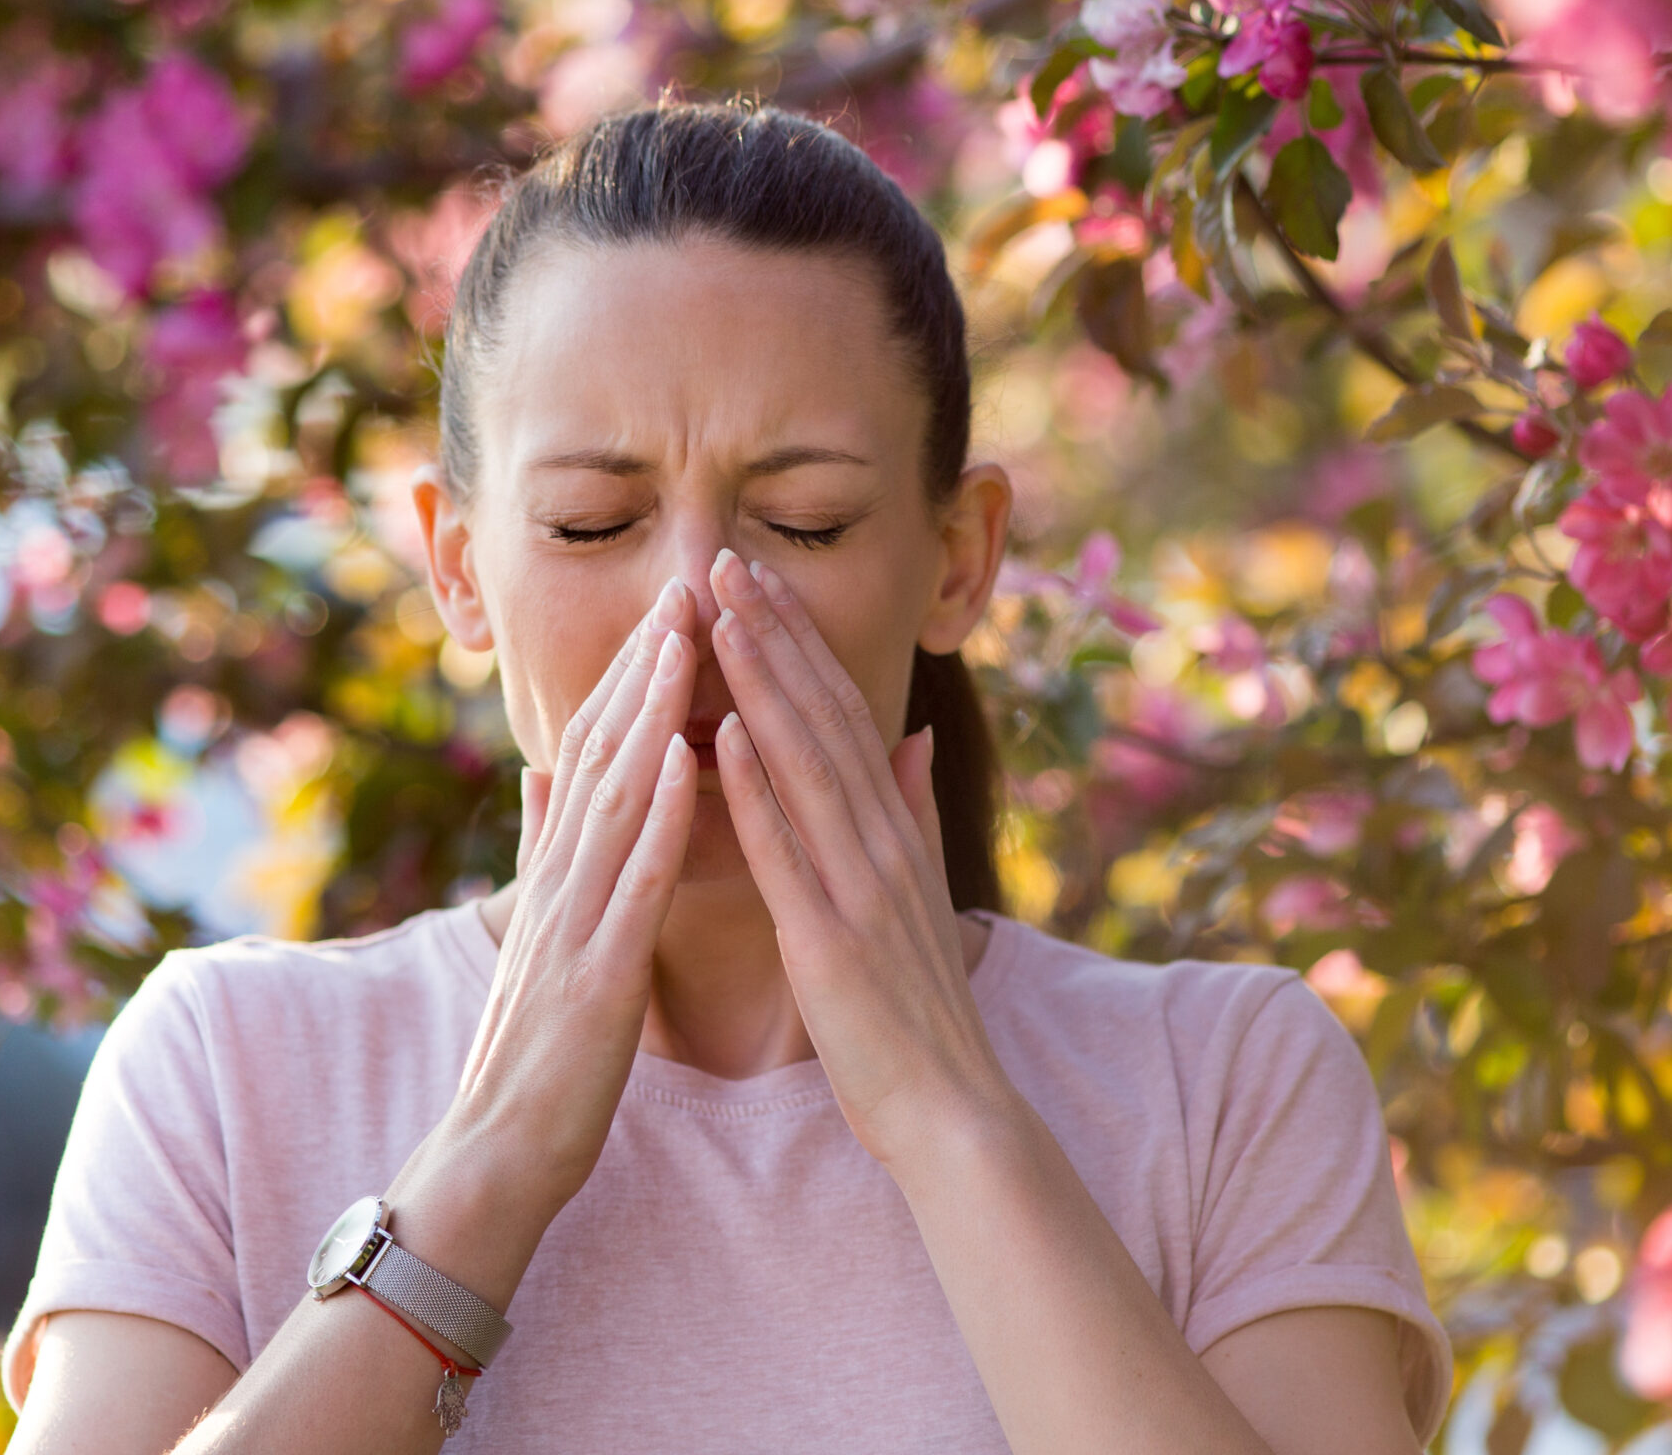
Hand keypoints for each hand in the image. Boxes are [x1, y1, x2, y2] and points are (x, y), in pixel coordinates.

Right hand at [415, 578, 702, 1222]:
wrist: (495, 1155)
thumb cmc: (533, 1051)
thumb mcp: (537, 931)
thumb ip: (541, 849)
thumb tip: (539, 769)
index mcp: (558, 872)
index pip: (597, 752)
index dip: (632, 674)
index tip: (670, 604)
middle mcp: (560, 881)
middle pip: (603, 754)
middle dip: (643, 667)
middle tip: (682, 583)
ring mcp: (573, 923)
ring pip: (615, 797)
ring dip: (650, 712)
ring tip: (684, 638)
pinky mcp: (596, 974)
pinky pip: (632, 881)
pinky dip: (659, 814)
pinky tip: (686, 757)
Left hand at [705, 548, 1016, 1168]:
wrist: (951, 1112)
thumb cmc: (918, 1012)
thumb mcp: (919, 894)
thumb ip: (912, 810)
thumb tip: (908, 737)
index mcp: (892, 831)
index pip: (840, 714)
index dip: (798, 641)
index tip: (756, 577)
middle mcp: (882, 842)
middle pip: (823, 717)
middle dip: (774, 634)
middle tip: (726, 560)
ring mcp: (859, 886)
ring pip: (804, 763)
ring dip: (760, 683)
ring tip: (720, 613)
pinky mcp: (829, 939)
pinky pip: (786, 851)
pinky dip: (755, 788)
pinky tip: (721, 733)